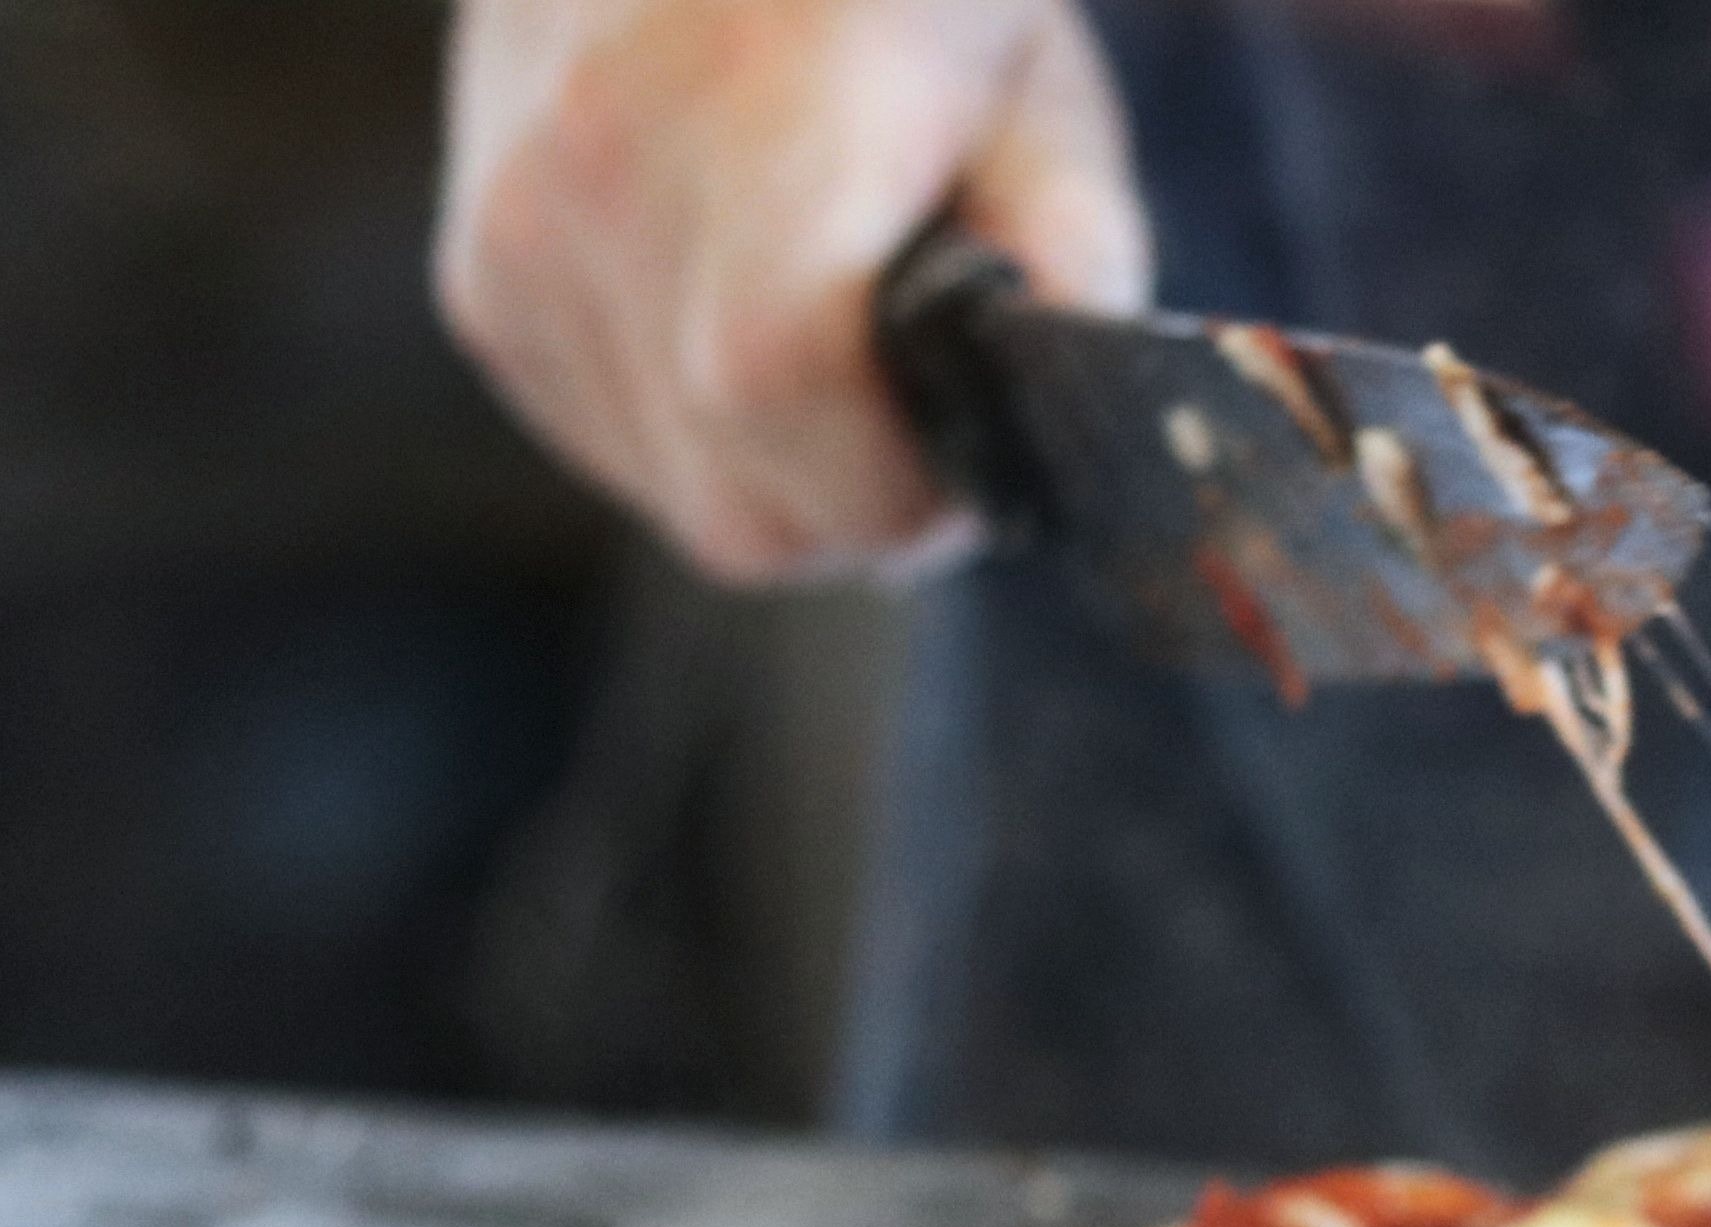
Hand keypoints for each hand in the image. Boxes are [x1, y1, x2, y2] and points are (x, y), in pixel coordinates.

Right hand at [437, 0, 1148, 583]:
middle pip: (744, 505)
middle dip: (872, 505)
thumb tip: (1055, 410)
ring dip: (793, 480)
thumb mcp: (1032, 81)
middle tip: (937, 428)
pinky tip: (756, 339)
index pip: (780, 382)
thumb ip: (1071, 250)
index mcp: (760, 106)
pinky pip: (619, 450)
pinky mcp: (484, 286)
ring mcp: (522, 237)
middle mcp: (603, 175)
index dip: (904, 474)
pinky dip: (709, 442)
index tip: (979, 455)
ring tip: (852, 358)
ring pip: (687, 502)